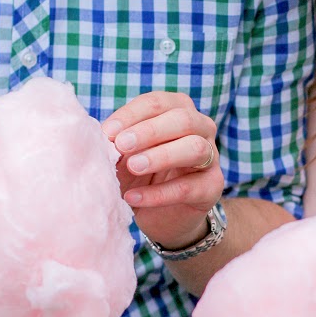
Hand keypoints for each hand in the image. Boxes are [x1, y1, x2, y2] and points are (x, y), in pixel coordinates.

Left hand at [102, 91, 223, 249]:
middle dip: (150, 131)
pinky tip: (134, 198)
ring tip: (134, 166)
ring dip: (162, 156)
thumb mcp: (125, 154)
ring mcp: (211, 157)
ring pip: (194, 148)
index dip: (132, 114)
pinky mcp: (212, 187)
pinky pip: (188, 187)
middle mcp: (201, 127)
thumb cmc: (139, 173)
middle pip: (183, 119)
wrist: (159, 213)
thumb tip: (103, 137)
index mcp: (178, 110)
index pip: (158, 103)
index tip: (107, 132)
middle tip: (122, 145)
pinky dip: (159, 194)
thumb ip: (118, 142)